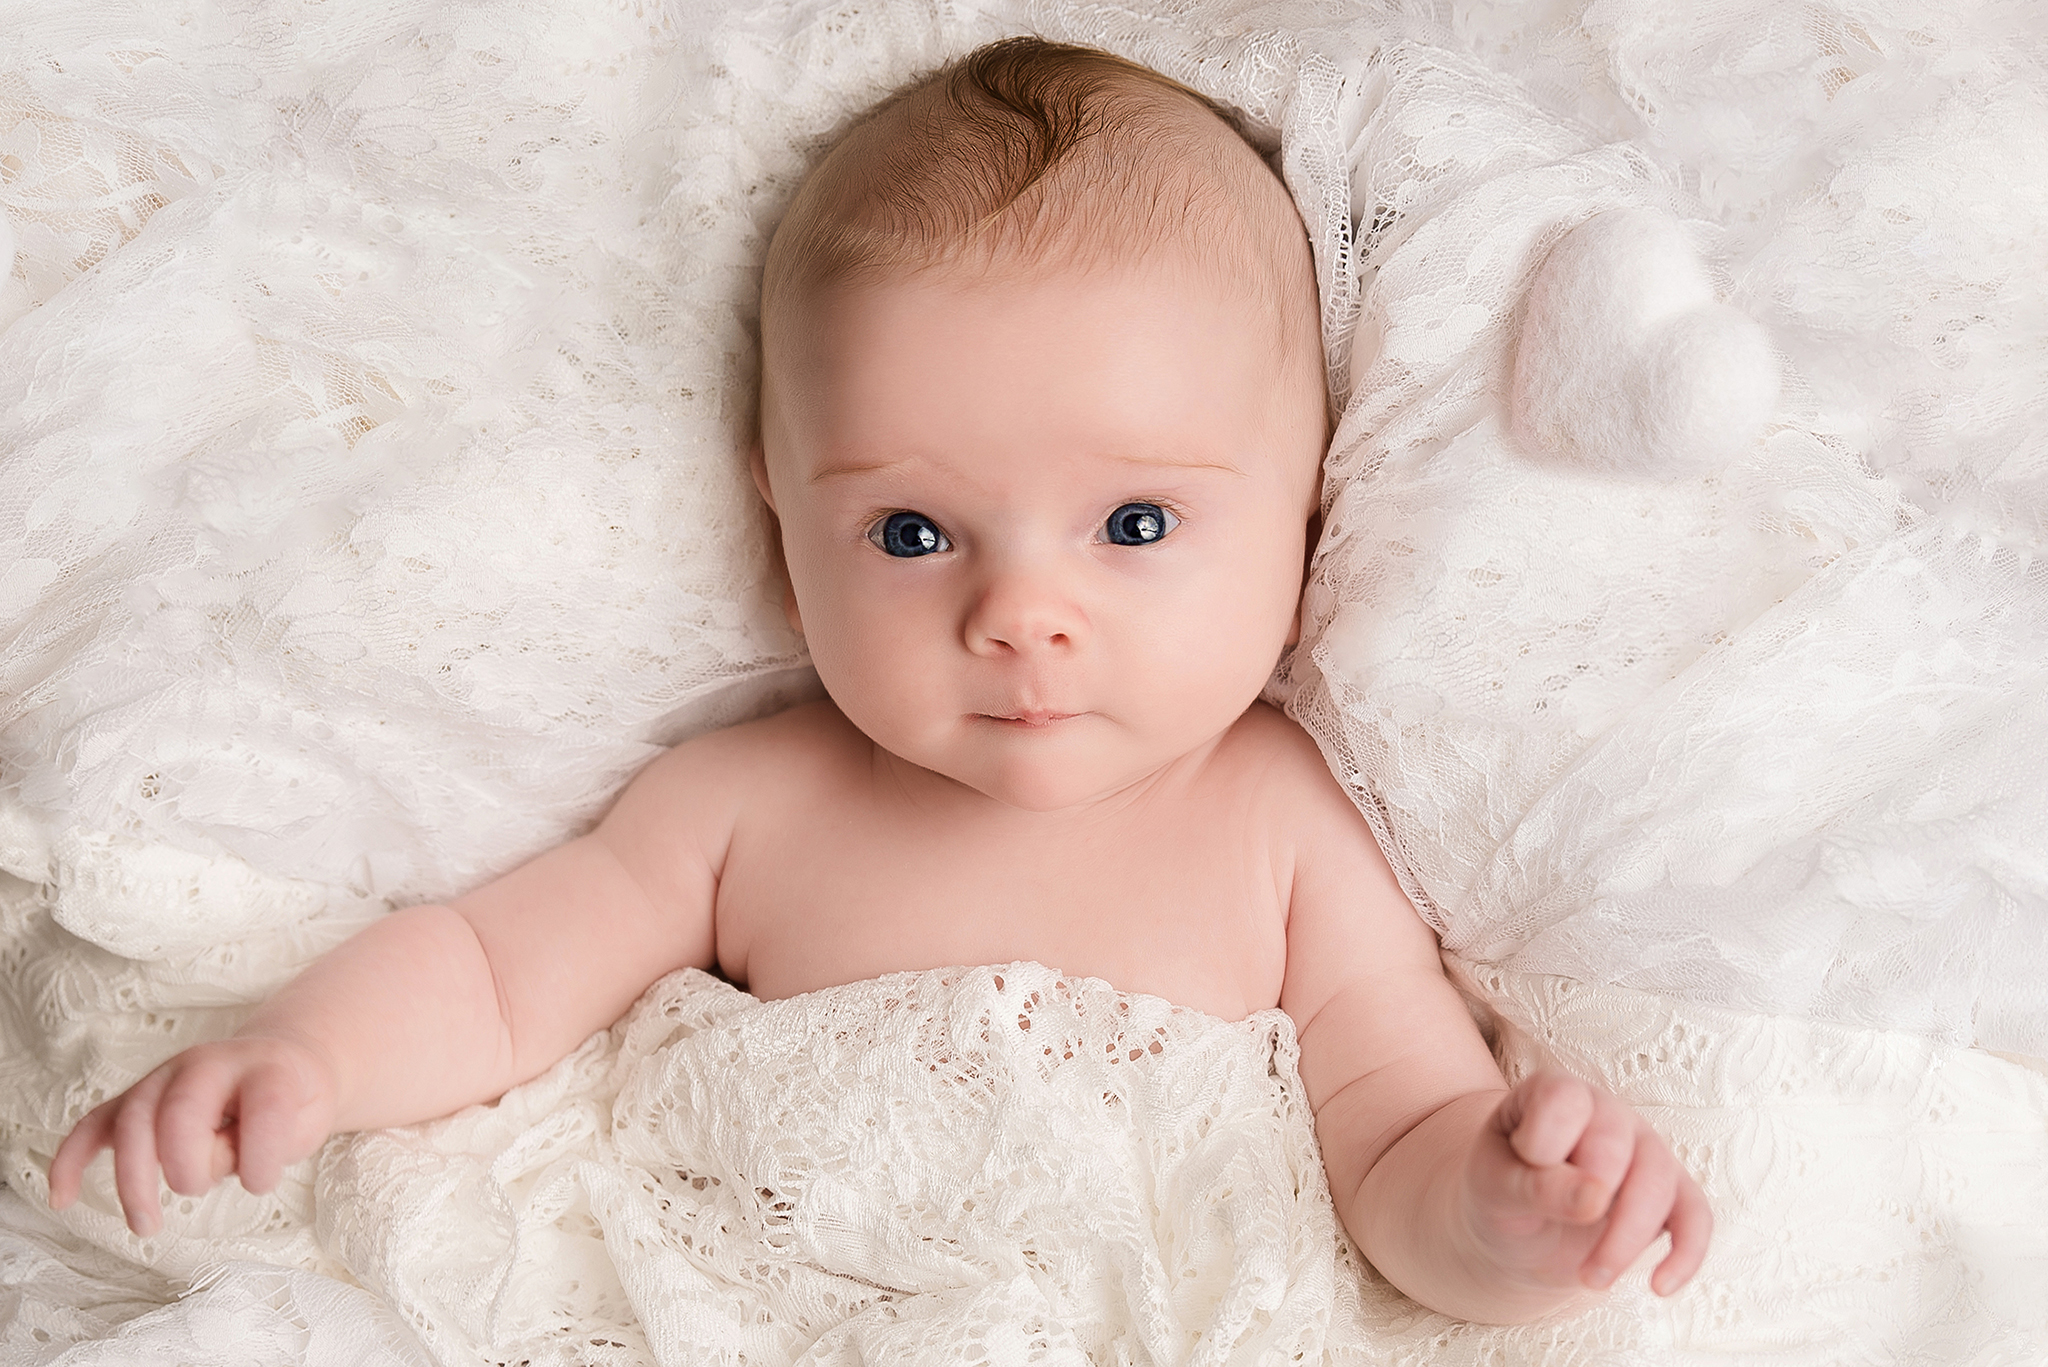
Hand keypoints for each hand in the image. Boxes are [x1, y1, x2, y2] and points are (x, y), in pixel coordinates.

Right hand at [47, 1034, 338, 1236]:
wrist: (280, 1060)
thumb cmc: (295, 1101)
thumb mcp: (308, 1120)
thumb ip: (272, 1139)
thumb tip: (213, 1161)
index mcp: (265, 1067)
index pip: (262, 1105)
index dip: (262, 1154)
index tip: (262, 1182)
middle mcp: (208, 1063)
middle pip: (177, 1111)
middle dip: (184, 1164)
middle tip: (197, 1192)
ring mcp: (166, 1078)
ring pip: (132, 1121)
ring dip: (133, 1179)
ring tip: (148, 1226)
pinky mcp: (138, 1099)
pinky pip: (95, 1124)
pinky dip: (72, 1159)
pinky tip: (62, 1199)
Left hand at [1465, 1070, 1709, 1298]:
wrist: (1517, 1229)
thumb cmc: (1501, 1191)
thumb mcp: (1494, 1186)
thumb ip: (1535, 1185)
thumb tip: (1597, 1197)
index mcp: (1554, 1095)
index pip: (1564, 1100)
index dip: (1546, 1143)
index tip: (1520, 1176)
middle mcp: (1605, 1113)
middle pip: (1616, 1146)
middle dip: (1588, 1203)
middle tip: (1549, 1232)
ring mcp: (1643, 1148)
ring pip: (1659, 1181)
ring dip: (1627, 1239)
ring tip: (1589, 1279)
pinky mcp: (1670, 1193)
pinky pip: (1696, 1216)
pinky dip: (1686, 1254)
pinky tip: (1660, 1288)